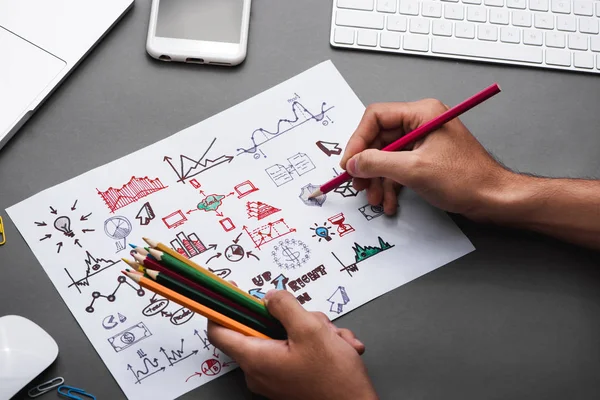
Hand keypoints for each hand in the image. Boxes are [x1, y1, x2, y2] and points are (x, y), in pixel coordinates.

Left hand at [207, 290, 377, 399]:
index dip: (221, 307)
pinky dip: (318, 344)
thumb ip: (285, 306)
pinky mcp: (290, 378)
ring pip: (286, 335)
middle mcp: (260, 370)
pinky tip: (337, 347)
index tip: (229, 291)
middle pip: (263, 327)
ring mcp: (275, 375)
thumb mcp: (310, 329)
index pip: (219, 331)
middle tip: (314, 321)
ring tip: (333, 339)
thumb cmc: (334, 380)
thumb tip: (270, 297)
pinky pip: (297, 349)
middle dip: (293, 317)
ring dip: (313, 330)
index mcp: (256, 358)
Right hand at [340, 99, 512, 220]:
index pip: (376, 117)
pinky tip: (389, 200)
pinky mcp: (425, 159)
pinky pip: (398, 167)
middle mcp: (421, 123)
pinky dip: (390, 184)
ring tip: (374, 197)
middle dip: (368, 164)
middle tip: (358, 182)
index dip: (358, 140)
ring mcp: (423, 142)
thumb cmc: (467, 179)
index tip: (349, 162)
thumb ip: (378, 164)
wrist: (493, 199)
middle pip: (379, 138)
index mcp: (422, 113)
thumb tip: (354, 162)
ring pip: (386, 156)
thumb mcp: (414, 170)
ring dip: (377, 179)